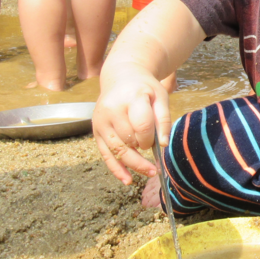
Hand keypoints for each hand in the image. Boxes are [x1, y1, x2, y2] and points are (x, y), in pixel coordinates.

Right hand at [93, 69, 171, 185]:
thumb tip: (163, 144)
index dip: (150, 138)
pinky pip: (105, 154)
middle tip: (157, 167)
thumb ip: (163, 119)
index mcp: (130, 98)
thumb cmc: (144, 89)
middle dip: (143, 154)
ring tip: (150, 173)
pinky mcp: (96, 131)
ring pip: (117, 150)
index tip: (156, 143)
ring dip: (133, 165)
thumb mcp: (160, 96)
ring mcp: (101, 122)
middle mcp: (111, 110)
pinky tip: (127, 180)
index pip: (141, 125)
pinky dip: (116, 169)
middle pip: (128, 141)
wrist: (121, 77)